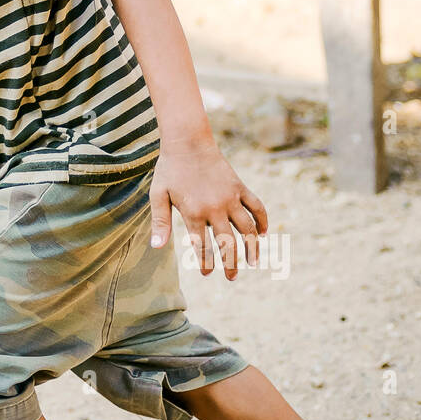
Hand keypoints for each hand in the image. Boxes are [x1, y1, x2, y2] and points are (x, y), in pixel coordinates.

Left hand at [148, 132, 267, 278]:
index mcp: (193, 213)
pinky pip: (257, 207)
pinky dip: (263, 221)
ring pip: (247, 229)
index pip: (202, 247)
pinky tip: (263, 234)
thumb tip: (157, 247)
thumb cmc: (170, 170)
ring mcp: (230, 198)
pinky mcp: (240, 187)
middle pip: (227, 243)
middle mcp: (215, 208)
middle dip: (230, 264)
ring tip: (253, 262)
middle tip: (231, 277)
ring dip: (252, 248)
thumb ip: (160, 222)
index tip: (206, 273)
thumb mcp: (158, 195)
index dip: (205, 264)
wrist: (188, 142)